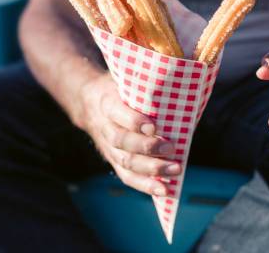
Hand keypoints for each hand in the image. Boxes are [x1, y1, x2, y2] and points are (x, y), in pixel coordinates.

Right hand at [78, 73, 180, 195]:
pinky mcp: (113, 160)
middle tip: (171, 149)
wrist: (89, 102)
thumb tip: (179, 82)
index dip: (134, 121)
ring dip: (151, 169)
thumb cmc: (118, 89)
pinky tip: (164, 189)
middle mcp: (105, 127)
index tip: (154, 126)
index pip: (118, 113)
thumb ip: (144, 84)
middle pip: (122, 142)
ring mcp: (108, 147)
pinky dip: (146, 185)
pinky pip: (127, 176)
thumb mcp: (125, 79)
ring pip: (126, 162)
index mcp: (107, 102)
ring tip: (175, 170)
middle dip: (147, 148)